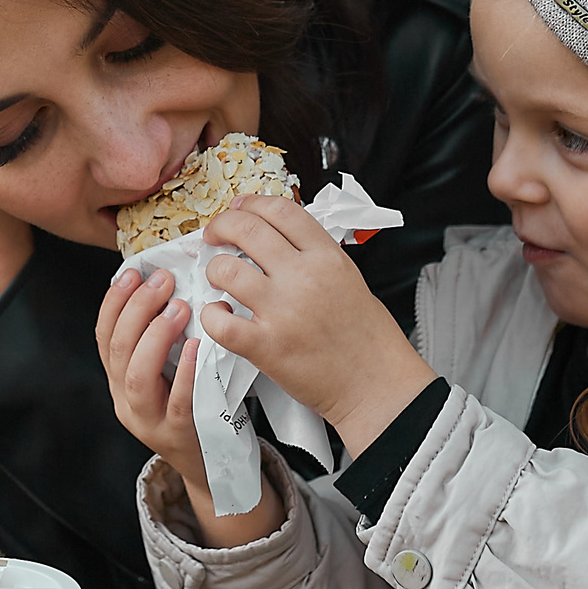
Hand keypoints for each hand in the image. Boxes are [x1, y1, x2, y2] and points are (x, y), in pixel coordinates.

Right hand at [97, 266, 284, 546]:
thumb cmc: (194, 407)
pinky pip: (176, 402)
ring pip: (136, 376)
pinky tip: (195, 347)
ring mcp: (149, 420)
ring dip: (154, 336)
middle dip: (136, 309)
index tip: (134, 272)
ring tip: (177, 308)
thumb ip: (162, 340)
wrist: (211, 466)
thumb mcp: (167, 373)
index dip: (114, 301)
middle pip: (118, 349)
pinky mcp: (178, 435)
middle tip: (163, 282)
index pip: (104, 335)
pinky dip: (183, 373)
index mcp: (119, 380)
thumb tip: (170, 287)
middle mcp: (126, 399)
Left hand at [198, 195, 438, 457]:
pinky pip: (220, 321)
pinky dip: (211, 316)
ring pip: (226, 270)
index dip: (252, 203)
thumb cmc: (368, 339)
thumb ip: (316, 257)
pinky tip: (219, 315)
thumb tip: (279, 241)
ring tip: (218, 279)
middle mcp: (303, 277)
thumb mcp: (350, 279)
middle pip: (247, 229)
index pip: (281, 210)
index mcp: (327, 257)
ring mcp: (283, 311)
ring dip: (215, 270)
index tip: (238, 207)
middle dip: (221, 226)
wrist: (376, 385)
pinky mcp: (266, 345)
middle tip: (213, 235)